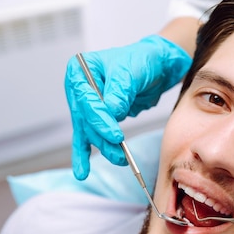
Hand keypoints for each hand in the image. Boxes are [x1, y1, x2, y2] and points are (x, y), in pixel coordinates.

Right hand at [64, 35, 191, 179]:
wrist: (155, 66)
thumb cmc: (141, 61)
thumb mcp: (130, 71)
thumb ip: (119, 91)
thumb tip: (112, 111)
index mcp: (79, 71)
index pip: (86, 100)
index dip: (100, 120)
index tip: (115, 134)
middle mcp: (78, 89)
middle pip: (85, 120)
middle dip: (102, 138)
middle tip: (119, 152)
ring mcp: (86, 105)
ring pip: (90, 132)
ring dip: (104, 147)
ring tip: (120, 159)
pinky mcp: (97, 119)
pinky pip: (89, 138)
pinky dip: (85, 155)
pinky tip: (82, 172)